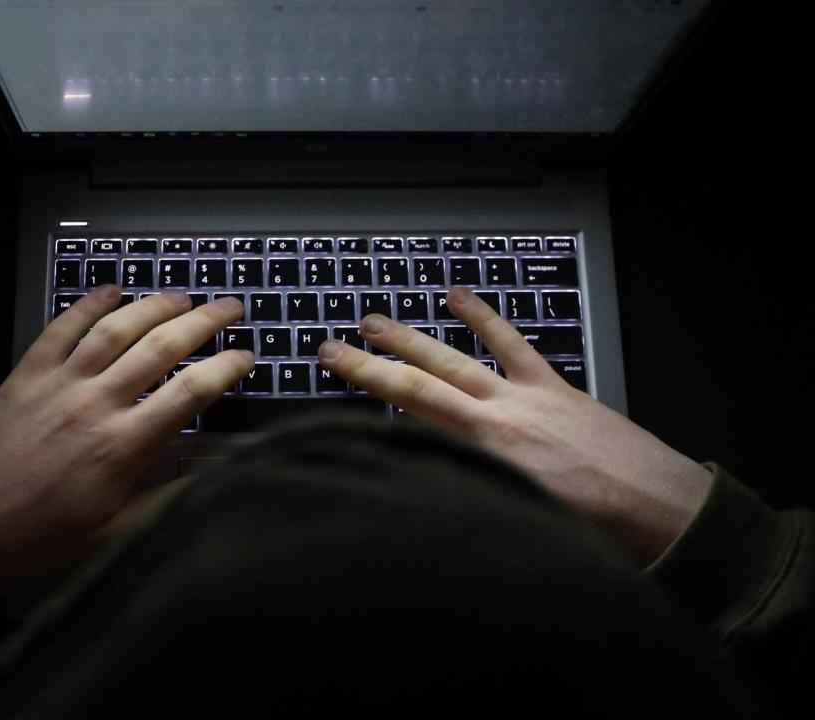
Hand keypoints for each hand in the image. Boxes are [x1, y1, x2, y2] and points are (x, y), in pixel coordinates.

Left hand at [0, 287, 252, 625]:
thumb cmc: (40, 540)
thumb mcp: (115, 533)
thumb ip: (167, 501)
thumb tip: (213, 476)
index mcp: (123, 446)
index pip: (191, 392)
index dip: (226, 368)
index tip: (247, 356)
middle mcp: (96, 404)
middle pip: (160, 347)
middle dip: (204, 322)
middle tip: (230, 307)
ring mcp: (57, 385)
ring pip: (115, 329)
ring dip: (154, 306)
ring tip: (183, 296)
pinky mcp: (23, 377)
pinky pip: (59, 329)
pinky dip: (87, 304)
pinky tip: (110, 291)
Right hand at [318, 287, 712, 564]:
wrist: (663, 512)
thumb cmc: (595, 533)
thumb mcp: (517, 524)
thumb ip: (469, 494)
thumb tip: (426, 482)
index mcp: (484, 458)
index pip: (409, 415)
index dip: (364, 390)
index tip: (332, 374)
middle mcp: (496, 421)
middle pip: (419, 382)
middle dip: (371, 363)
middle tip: (333, 345)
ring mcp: (525, 397)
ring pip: (456, 358)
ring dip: (413, 338)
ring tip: (376, 320)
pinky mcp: (554, 388)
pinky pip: (511, 344)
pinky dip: (484, 318)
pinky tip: (459, 297)